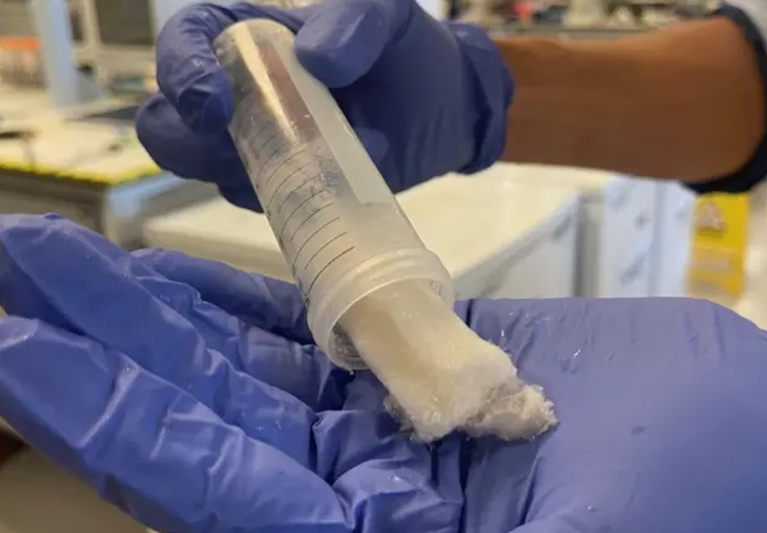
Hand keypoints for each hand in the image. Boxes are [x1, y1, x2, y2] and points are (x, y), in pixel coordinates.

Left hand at [1, 215, 766, 532]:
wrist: (748, 428)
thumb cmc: (705, 486)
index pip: (219, 493)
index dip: (121, 424)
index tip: (28, 359)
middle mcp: (362, 501)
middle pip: (209, 424)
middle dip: (113, 352)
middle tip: (25, 279)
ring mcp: (382, 431)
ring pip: (246, 370)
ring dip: (161, 316)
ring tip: (75, 263)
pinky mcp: (413, 369)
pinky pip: (311, 329)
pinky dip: (245, 304)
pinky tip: (184, 278)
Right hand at [135, 0, 511, 210]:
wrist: (443, 111)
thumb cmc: (405, 49)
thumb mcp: (387, 15)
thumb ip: (355, 20)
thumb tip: (317, 61)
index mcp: (243, 34)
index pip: (182, 44)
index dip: (182, 75)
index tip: (215, 108)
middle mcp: (235, 92)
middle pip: (168, 125)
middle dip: (194, 146)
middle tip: (253, 151)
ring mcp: (254, 146)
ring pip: (208, 173)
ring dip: (257, 175)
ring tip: (337, 153)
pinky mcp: (280, 187)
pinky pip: (260, 203)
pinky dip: (297, 196)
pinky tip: (349, 175)